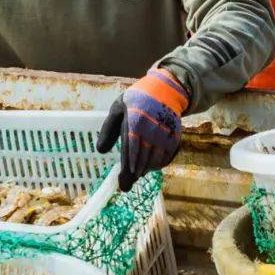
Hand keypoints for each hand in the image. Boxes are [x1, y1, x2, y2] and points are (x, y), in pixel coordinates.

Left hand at [96, 68, 188, 190]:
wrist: (165, 89)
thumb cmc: (137, 100)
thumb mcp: (118, 108)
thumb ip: (109, 129)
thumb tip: (100, 151)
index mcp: (134, 121)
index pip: (130, 150)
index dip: (127, 168)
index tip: (123, 183)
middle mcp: (151, 129)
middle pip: (143, 159)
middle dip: (134, 174)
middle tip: (126, 185)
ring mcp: (165, 133)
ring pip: (156, 160)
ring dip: (146, 170)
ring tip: (137, 173)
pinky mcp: (174, 136)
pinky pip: (167, 156)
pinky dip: (159, 164)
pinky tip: (151, 165)